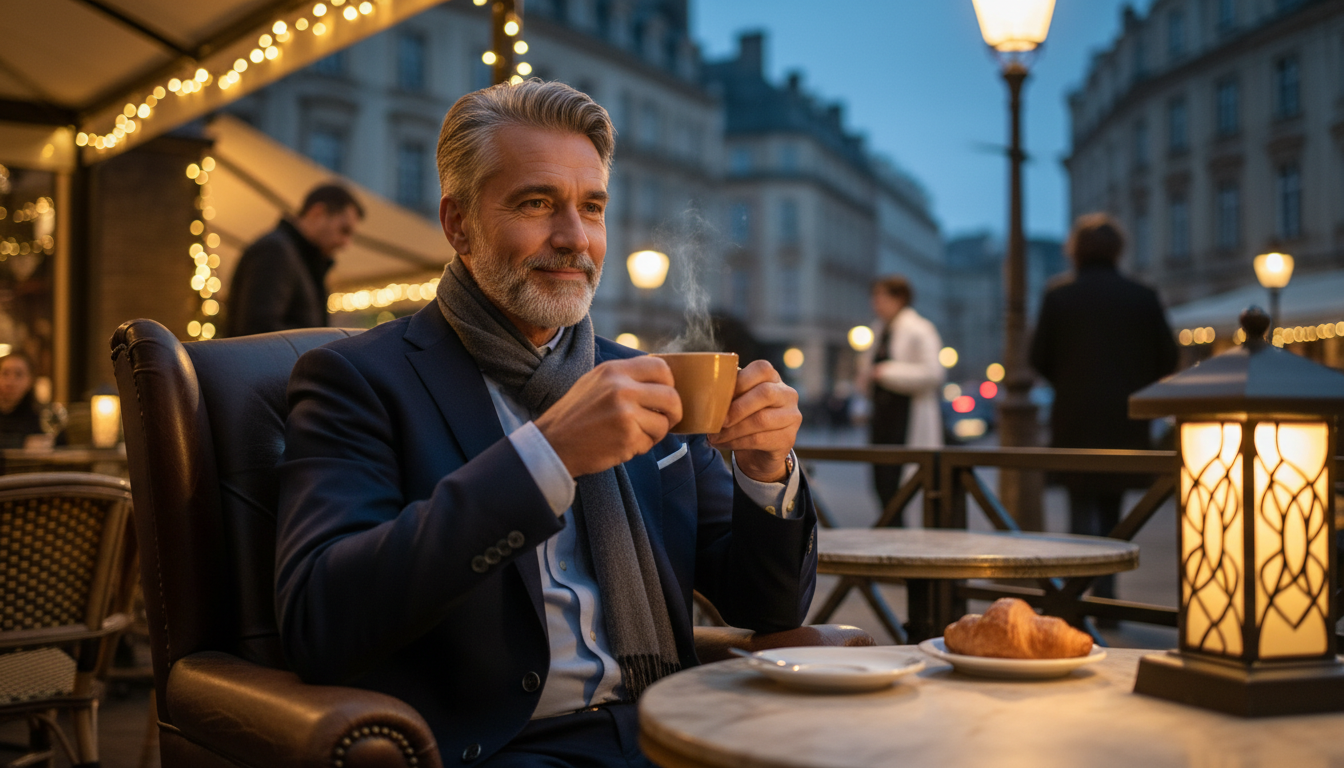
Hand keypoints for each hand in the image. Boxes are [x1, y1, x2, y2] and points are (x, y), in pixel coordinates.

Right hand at [535, 357, 682, 476]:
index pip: (661, 368)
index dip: (669, 384)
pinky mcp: (627, 437)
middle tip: (663, 421)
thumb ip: (625, 378)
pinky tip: (620, 445)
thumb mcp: (595, 382)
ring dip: (654, 434)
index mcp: (614, 370)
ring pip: (663, 423)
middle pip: (671, 397)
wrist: (552, 444)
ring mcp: (625, 412)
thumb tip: (660, 381)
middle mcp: (621, 388)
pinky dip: (640, 448)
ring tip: (632, 435)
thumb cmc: (575, 416)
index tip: (663, 397)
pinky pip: (650, 443)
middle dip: (673, 413)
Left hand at [707, 360, 800, 482]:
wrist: (759, 451)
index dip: (740, 381)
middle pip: (765, 393)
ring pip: (761, 420)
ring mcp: (792, 416)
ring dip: (733, 430)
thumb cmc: (744, 418)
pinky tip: (722, 444)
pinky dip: (736, 442)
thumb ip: (728, 391)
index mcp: (773, 378)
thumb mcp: (737, 400)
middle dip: (736, 408)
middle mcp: (787, 394)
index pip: (762, 369)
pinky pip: (760, 439)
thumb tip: (705, 389)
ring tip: (714, 436)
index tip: (719, 396)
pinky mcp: (788, 438)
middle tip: (717, 421)